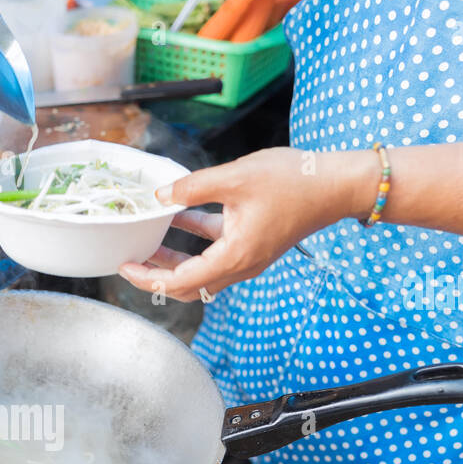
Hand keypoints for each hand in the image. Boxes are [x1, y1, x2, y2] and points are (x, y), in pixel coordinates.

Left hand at [118, 147, 374, 302]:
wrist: (337, 185)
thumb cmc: (294, 182)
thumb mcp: (236, 177)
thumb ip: (193, 188)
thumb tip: (160, 196)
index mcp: (233, 257)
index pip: (179, 282)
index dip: (147, 277)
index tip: (125, 266)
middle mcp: (239, 267)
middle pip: (186, 286)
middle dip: (155, 276)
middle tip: (129, 260)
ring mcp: (247, 258)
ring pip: (199, 271)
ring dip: (172, 259)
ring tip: (145, 242)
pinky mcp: (252, 245)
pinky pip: (215, 251)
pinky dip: (194, 241)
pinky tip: (176, 219)